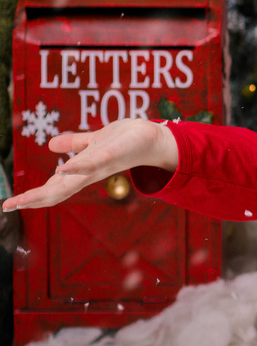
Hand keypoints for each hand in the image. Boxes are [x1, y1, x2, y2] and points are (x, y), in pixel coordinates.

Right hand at [2, 120, 179, 211]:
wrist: (153, 138)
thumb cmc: (125, 141)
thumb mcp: (93, 141)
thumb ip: (74, 143)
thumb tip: (50, 145)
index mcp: (81, 172)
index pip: (52, 187)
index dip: (30, 196)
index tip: (8, 204)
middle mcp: (88, 174)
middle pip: (56, 191)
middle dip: (31, 199)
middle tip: (8, 206)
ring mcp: (99, 167)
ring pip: (70, 182)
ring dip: (48, 190)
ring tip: (25, 198)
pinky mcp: (111, 156)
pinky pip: (92, 163)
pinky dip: (76, 166)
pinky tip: (60, 168)